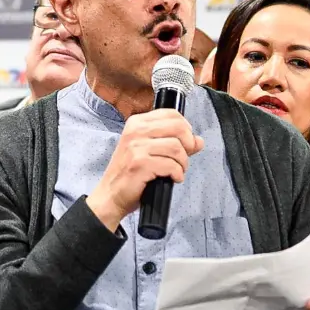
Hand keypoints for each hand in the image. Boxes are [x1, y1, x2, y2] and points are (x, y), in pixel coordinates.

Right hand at [87, 108, 204, 230]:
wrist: (110, 195)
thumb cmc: (131, 173)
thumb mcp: (151, 152)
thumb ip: (176, 144)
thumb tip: (199, 141)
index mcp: (137, 122)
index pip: (172, 114)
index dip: (186, 128)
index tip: (185, 143)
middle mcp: (136, 130)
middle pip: (178, 128)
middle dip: (188, 145)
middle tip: (184, 158)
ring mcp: (136, 146)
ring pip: (177, 148)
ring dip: (183, 163)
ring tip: (177, 171)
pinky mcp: (140, 163)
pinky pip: (171, 165)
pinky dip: (177, 174)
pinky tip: (172, 178)